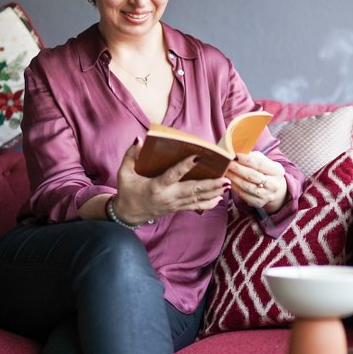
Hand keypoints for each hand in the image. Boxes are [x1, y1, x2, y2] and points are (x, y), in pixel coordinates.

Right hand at [112, 138, 229, 222]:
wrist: (128, 214)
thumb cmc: (127, 191)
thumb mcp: (124, 173)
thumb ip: (131, 155)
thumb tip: (139, 139)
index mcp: (156, 186)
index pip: (173, 175)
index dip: (185, 166)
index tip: (198, 157)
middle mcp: (168, 196)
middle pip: (192, 190)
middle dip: (210, 185)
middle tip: (226, 179)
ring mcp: (174, 204)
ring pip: (197, 199)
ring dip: (214, 192)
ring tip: (228, 185)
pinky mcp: (177, 208)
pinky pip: (195, 207)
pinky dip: (208, 203)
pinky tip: (220, 198)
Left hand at [227, 151, 286, 212]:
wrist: (274, 189)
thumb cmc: (265, 171)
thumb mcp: (264, 161)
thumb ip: (253, 156)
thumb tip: (237, 152)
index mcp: (277, 171)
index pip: (259, 164)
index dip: (246, 159)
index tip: (234, 155)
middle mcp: (274, 184)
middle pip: (252, 176)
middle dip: (236, 168)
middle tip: (225, 162)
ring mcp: (266, 195)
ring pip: (246, 186)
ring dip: (233, 178)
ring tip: (224, 170)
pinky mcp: (258, 203)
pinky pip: (243, 194)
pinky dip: (234, 186)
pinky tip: (228, 180)